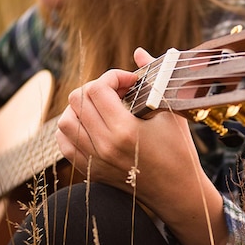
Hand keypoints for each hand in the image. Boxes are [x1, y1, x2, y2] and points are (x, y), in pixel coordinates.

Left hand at [56, 48, 228, 244]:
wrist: (176, 192)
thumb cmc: (179, 152)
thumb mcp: (170, 112)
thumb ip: (154, 78)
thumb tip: (139, 52)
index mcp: (124, 131)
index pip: (97, 88)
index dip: (112, 76)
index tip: (130, 81)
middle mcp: (103, 147)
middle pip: (77, 100)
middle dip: (97, 88)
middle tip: (118, 92)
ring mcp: (94, 161)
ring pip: (65, 121)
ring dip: (80, 108)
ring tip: (103, 108)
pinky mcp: (90, 171)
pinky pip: (65, 144)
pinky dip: (73, 130)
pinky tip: (92, 126)